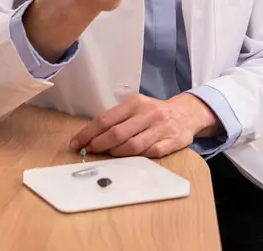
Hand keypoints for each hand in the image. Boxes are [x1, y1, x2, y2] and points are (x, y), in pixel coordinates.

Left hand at [70, 93, 219, 158]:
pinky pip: (150, 153)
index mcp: (136, 103)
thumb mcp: (136, 107)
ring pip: (132, 146)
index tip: (75, 143)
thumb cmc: (153, 112)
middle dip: (98, 145)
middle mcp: (148, 114)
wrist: (186, 113)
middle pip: (117, 133)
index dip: (88, 133)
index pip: (106, 119)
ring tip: (107, 155)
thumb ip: (117, 119)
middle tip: (88, 152)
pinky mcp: (172, 142)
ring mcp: (161, 128)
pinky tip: (129, 159)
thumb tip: (90, 136)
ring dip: (116, 153)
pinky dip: (137, 158)